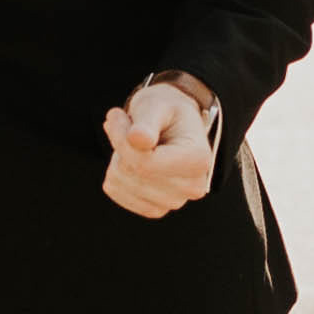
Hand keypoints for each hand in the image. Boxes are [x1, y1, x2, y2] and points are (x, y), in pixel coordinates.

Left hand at [101, 77, 219, 219]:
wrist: (172, 124)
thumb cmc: (166, 111)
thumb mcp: (157, 104)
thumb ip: (148, 120)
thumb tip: (138, 139)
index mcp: (199, 160)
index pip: (145, 162)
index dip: (121, 138)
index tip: (115, 115)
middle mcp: (193, 187)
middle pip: (134, 174)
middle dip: (120, 146)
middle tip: (126, 125)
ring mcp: (175, 201)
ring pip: (121, 184)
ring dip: (118, 159)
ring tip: (133, 143)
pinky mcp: (156, 209)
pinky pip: (117, 193)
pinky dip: (115, 173)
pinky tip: (129, 159)